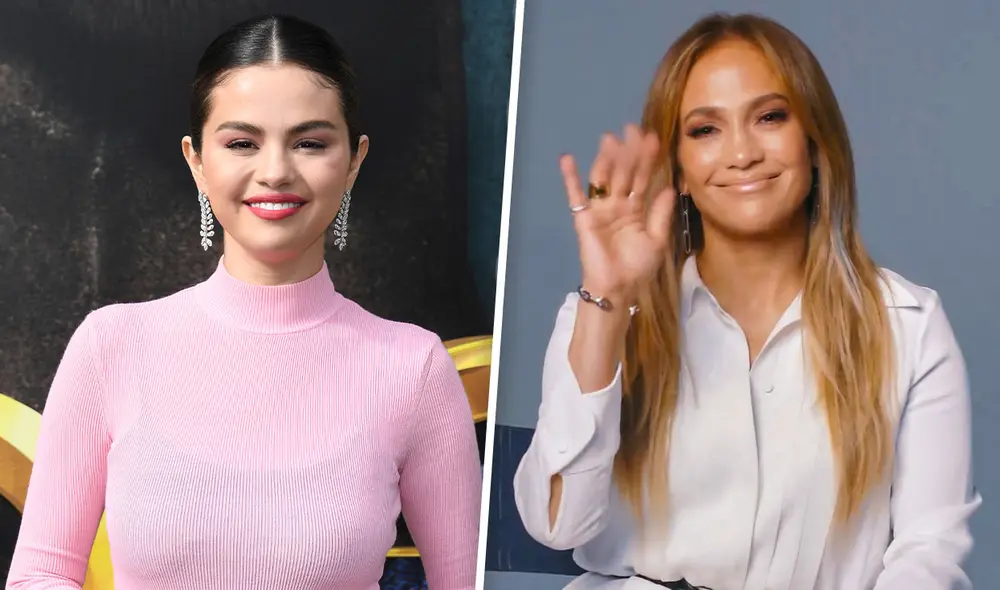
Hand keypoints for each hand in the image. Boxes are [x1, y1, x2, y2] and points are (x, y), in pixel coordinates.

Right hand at [561, 124, 675, 306]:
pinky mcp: (583, 217)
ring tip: (609, 138)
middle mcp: (617, 205)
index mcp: (636, 210)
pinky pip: (575, 194)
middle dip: (628, 152)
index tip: (653, 139)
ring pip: (603, 178)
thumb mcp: (657, 240)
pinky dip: (570, 177)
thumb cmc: (637, 267)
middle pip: (623, 173)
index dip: (647, 161)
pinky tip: (567, 158)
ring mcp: (599, 209)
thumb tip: (670, 188)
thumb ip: (660, 213)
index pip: (643, 179)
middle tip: (632, 129)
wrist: (617, 288)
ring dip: (605, 158)